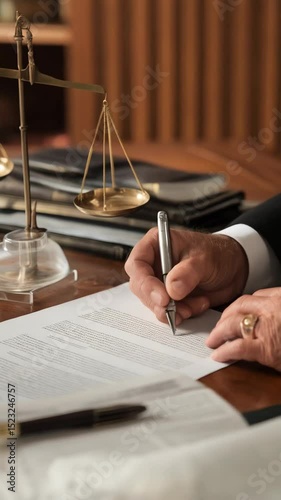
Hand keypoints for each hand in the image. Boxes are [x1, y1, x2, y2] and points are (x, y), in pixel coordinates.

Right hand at [125, 228, 248, 324]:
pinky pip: (167, 312)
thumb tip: (172, 290)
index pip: (137, 264)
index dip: (145, 283)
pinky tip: (198, 305)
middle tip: (174, 309)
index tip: (162, 297)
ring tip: (194, 306)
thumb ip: (188, 272)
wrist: (236, 268)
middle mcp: (154, 263)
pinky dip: (181, 314)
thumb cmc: (218, 253)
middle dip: (157, 302)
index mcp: (157, 244)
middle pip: (141, 287)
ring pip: (153, 303)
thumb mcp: (205, 259)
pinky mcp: (170, 298)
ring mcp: (161, 282)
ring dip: (171, 311)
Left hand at [206, 287, 280, 371]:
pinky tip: (218, 355)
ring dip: (219, 332)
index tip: (232, 313)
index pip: (254, 297)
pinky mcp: (267, 349)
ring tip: (212, 341)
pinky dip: (225, 351)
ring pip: (233, 323)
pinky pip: (238, 347)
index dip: (239, 307)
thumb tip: (268, 318)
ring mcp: (269, 327)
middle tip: (217, 327)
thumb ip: (278, 311)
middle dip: (224, 317)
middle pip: (239, 307)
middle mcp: (273, 308)